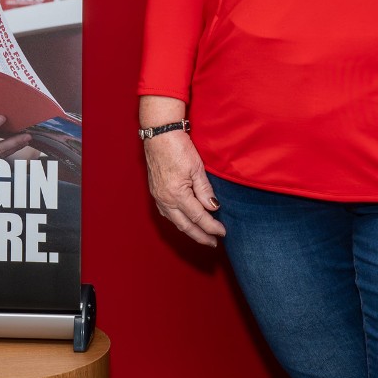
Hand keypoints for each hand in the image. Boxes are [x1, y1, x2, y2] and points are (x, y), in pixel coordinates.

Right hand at [144, 131, 225, 246]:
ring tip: (201, 235)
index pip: (198, 217)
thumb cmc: (178, 147)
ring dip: (189, 230)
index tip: (223, 233)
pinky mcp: (155, 191)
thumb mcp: (197, 168)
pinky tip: (184, 221)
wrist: (159, 134)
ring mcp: (158, 196)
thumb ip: (205, 190)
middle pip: (185, 225)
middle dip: (200, 236)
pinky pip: (167, 213)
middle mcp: (165, 199)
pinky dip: (178, 221)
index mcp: (177, 194)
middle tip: (213, 243)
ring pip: (175, 221)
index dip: (211, 227)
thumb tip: (213, 208)